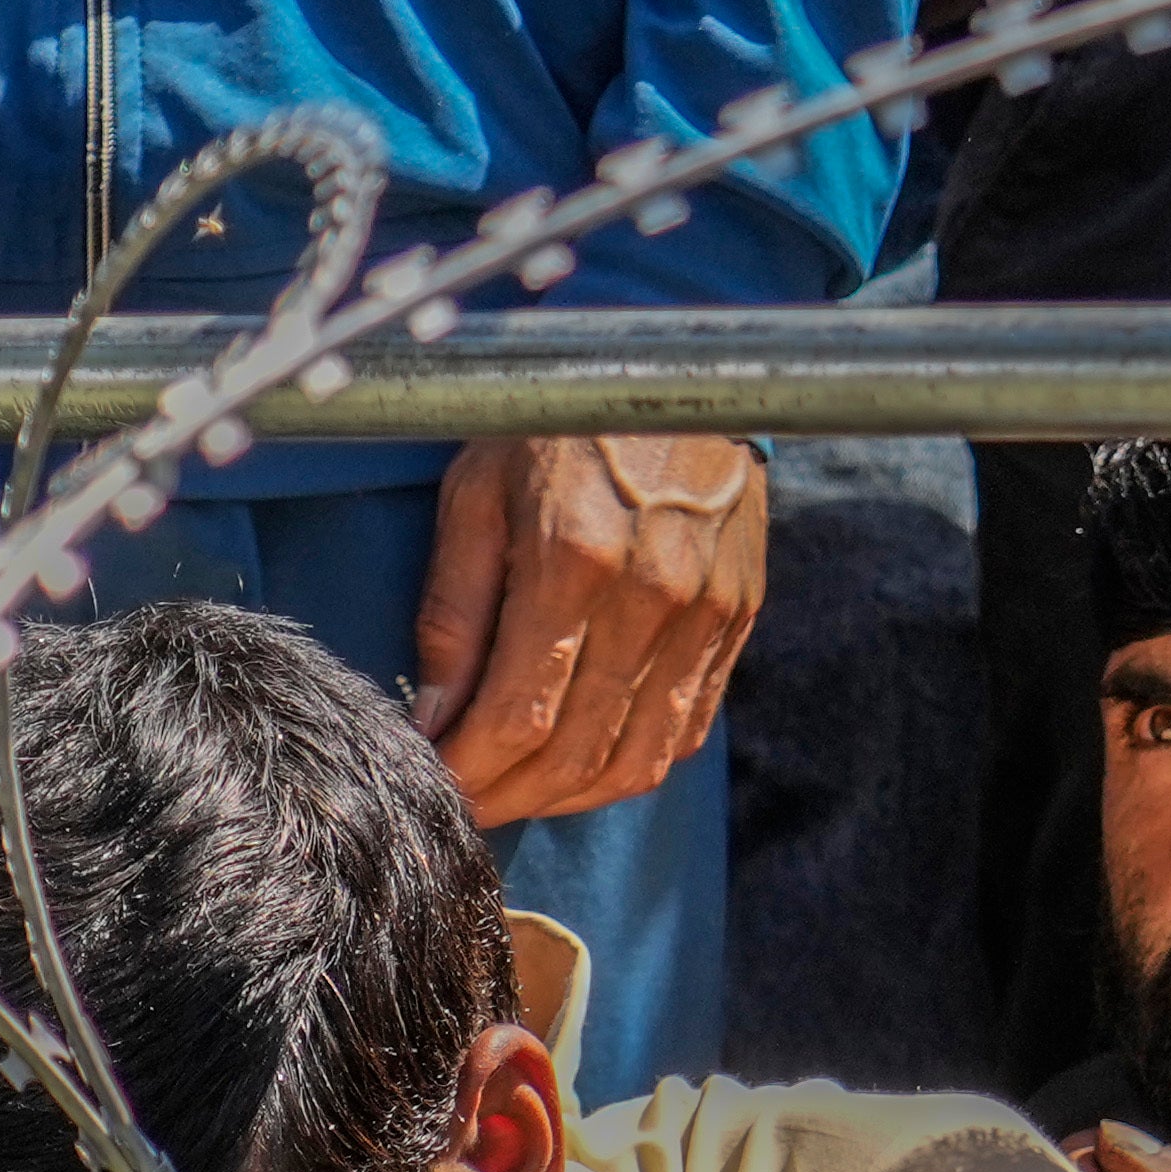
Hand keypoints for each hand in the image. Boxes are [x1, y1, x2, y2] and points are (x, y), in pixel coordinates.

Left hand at [415, 435, 767, 826]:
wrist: (679, 369)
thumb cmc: (558, 420)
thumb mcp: (477, 491)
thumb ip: (454, 609)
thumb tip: (432, 714)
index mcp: (574, 561)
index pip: (517, 718)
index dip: (469, 772)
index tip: (432, 784)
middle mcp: (651, 600)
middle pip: (576, 756)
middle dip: (510, 798)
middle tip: (467, 802)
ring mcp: (706, 617)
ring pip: (637, 760)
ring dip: (571, 798)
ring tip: (521, 790)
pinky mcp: (738, 620)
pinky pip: (685, 729)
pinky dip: (632, 763)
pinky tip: (587, 759)